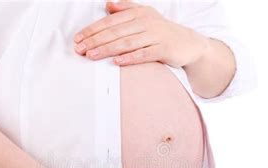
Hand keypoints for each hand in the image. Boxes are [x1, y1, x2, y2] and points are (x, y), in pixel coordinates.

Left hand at [73, 0, 209, 67]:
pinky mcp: (164, 49)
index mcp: (138, 13)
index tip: (78, 38)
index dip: (93, 29)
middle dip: (95, 40)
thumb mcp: (145, 15)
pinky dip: (130, 58)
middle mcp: (146, 22)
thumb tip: (108, 5)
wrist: (188, 43)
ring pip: (127, 42)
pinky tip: (117, 61)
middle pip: (115, 32)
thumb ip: (126, 9)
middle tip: (80, 49)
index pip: (110, 21)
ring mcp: (155, 35)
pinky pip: (144, 54)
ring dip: (107, 49)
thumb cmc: (162, 30)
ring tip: (92, 55)